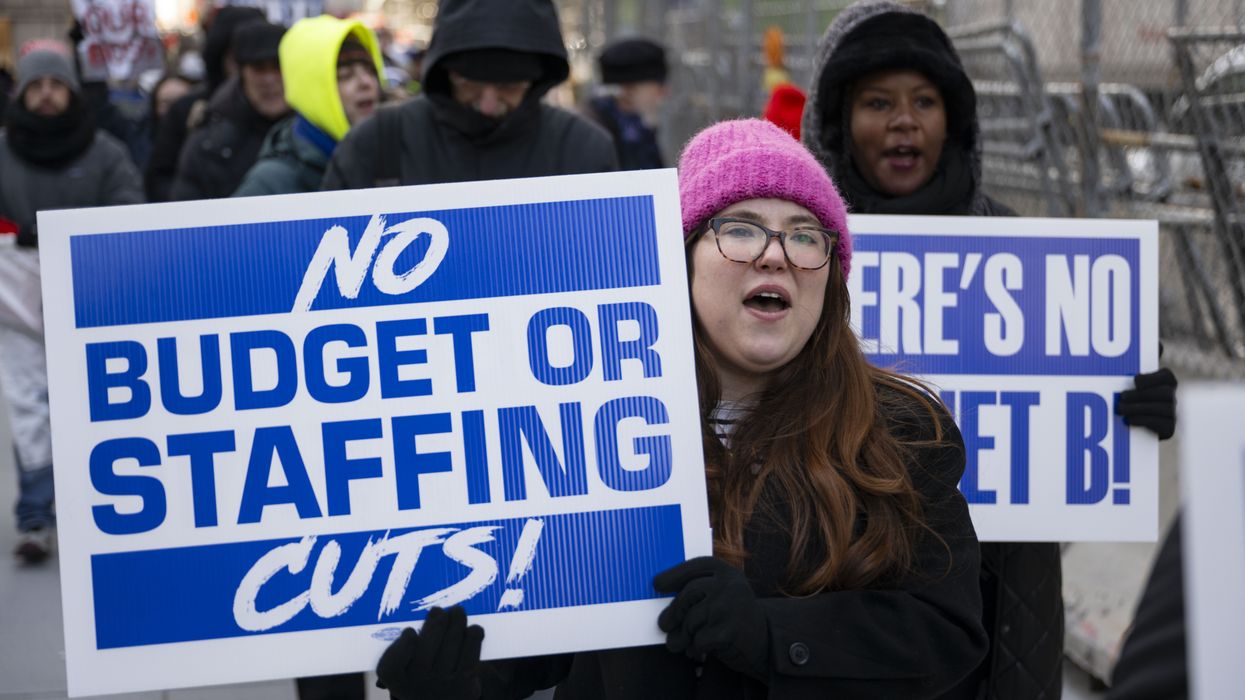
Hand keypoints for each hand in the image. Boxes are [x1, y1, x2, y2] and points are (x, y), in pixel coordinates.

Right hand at [375, 606, 484, 699]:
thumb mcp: (407, 670)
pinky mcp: (465, 684)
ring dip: (457, 621)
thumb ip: (406, 648)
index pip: (391, 666)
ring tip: (457, 611)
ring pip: (451, 641)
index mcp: (398, 683)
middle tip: (439, 610)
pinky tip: (473, 629)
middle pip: (426, 645)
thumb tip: (427, 618)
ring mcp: (442, 686)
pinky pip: (470, 651)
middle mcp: (418, 687)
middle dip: (436, 622)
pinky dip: (473, 636)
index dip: (401, 646)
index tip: (410, 631)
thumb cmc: (423, 678)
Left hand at [652, 556, 768, 680]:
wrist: (766, 643)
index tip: (656, 584)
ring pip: (690, 621)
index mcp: (727, 572)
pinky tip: (699, 651)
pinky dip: (695, 648)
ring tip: (682, 643)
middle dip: (673, 612)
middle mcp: (729, 585)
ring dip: (682, 636)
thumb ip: (699, 592)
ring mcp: (730, 607)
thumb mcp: (723, 596)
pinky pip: (698, 640)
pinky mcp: (729, 631)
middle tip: (663, 624)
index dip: (673, 574)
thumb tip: (661, 597)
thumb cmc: (735, 618)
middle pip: (688, 595)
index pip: (695, 567)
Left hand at [1117, 368, 1177, 439]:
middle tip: (1122, 397)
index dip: (1152, 378)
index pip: (1167, 376)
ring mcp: (1172, 413)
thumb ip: (1127, 380)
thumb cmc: (1127, 398)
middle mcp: (1171, 396)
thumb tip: (1120, 379)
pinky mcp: (1169, 428)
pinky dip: (1142, 420)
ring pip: (1164, 408)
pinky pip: (1160, 424)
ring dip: (1139, 408)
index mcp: (1166, 382)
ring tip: (1121, 409)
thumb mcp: (1128, 385)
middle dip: (1142, 395)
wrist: (1133, 426)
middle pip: (1165, 393)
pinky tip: (1128, 420)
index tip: (1135, 381)